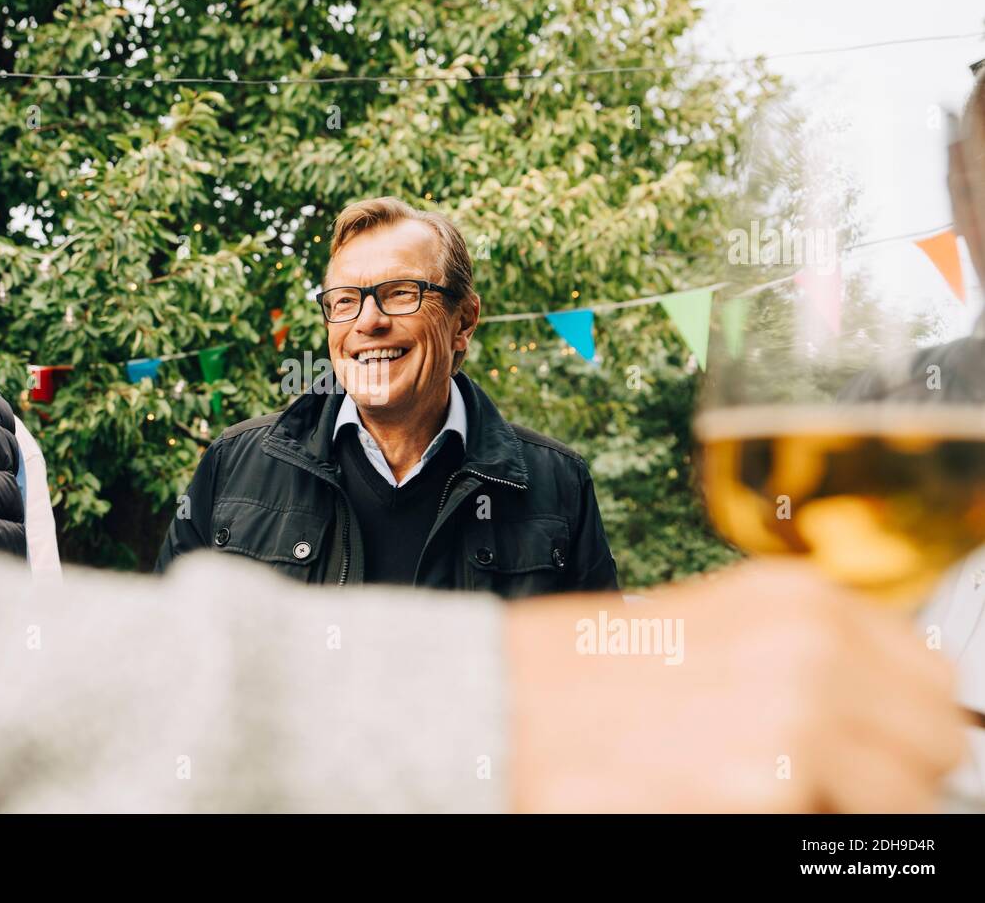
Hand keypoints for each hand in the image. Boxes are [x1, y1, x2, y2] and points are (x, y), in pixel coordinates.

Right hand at [506, 559, 966, 811]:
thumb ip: (810, 656)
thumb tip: (888, 716)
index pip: (934, 681)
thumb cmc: (591, 674)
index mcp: (800, 600)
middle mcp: (810, 648)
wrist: (500, 704)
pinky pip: (831, 834)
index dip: (904, 723)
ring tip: (759, 789)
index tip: (871, 746)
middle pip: (933, 746)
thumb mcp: (716, 629)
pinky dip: (794, 829)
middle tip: (812, 782)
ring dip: (844, 809)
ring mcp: (794, 720)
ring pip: (902, 803)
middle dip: (886, 775)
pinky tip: (722, 799)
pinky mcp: (765, 793)